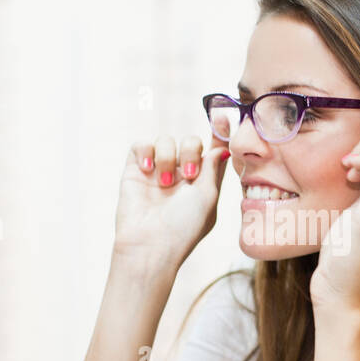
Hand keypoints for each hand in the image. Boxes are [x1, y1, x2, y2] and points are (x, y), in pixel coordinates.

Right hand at [113, 133, 230, 272]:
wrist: (149, 245)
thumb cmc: (183, 228)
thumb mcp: (208, 197)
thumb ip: (213, 168)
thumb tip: (221, 147)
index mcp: (203, 182)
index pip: (211, 151)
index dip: (219, 132)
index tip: (225, 114)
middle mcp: (180, 174)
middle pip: (190, 141)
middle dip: (190, 152)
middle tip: (187, 176)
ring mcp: (157, 171)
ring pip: (165, 140)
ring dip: (167, 157)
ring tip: (165, 184)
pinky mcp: (134, 170)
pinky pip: (141, 144)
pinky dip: (145, 152)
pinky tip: (147, 170)